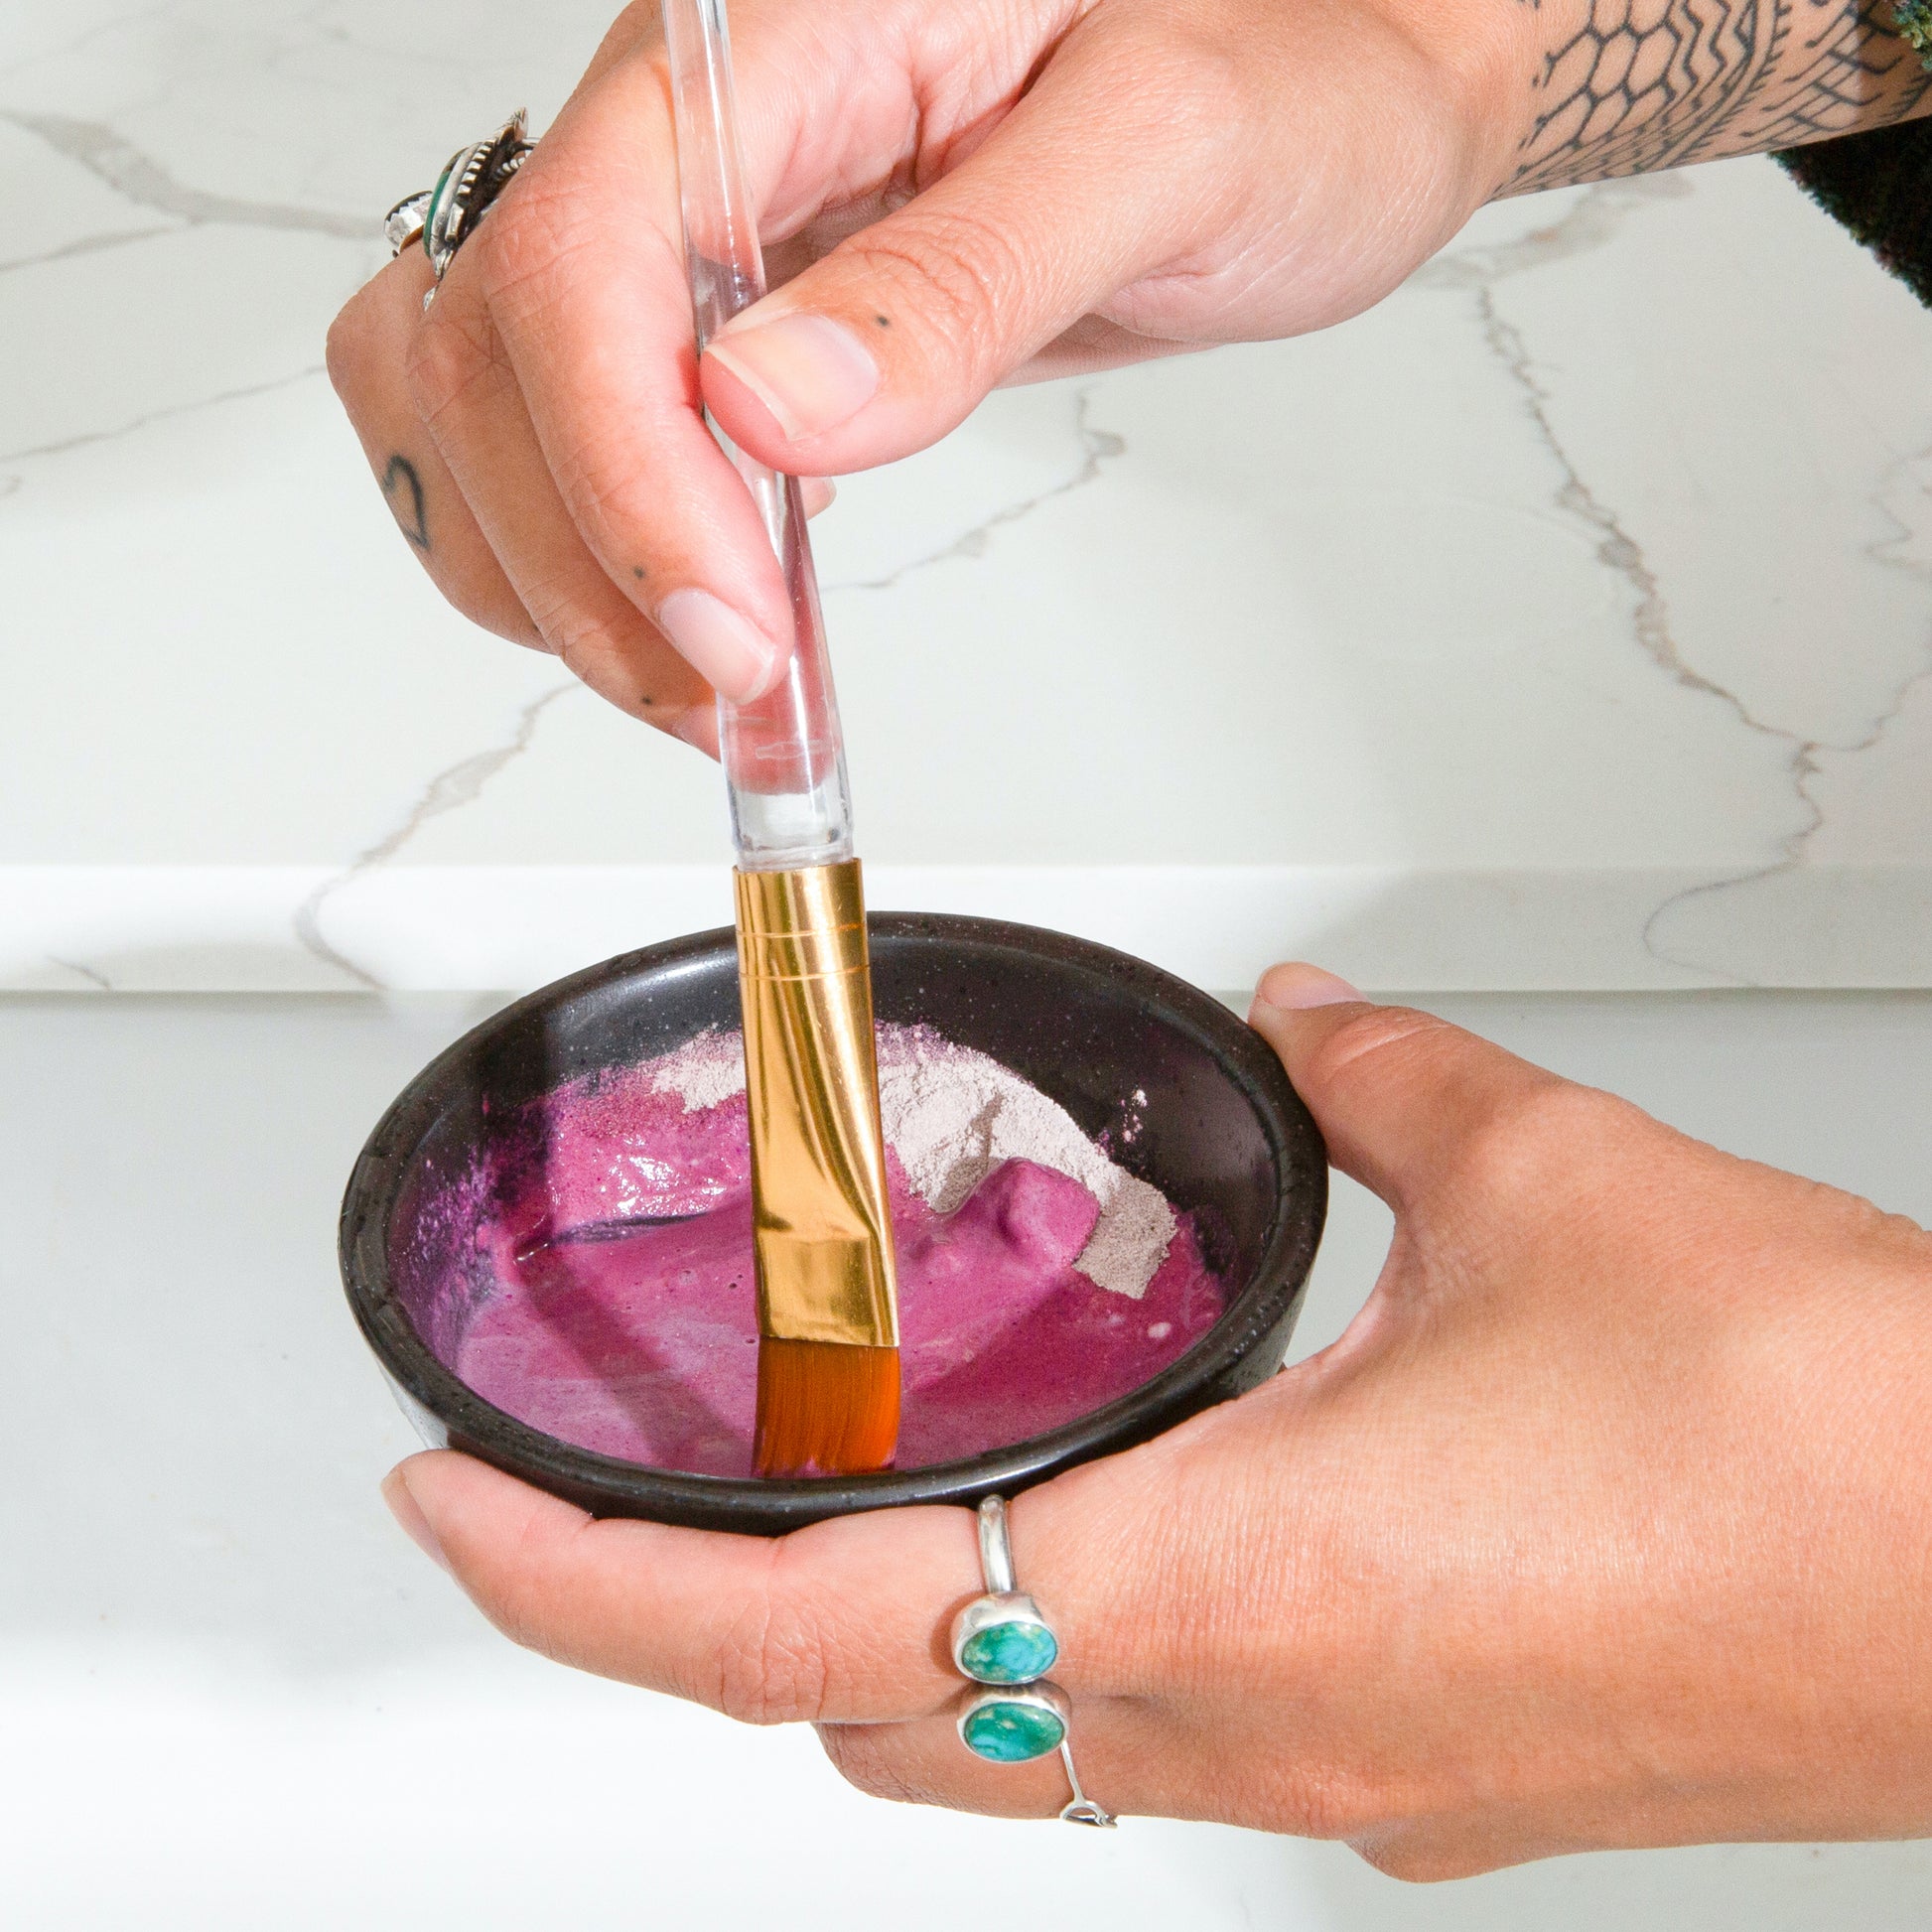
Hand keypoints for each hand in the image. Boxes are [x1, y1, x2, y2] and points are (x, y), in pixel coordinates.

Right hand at [325, 0, 1521, 744]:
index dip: (622, 470)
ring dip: (559, 573)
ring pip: (480, 393)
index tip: (730, 628)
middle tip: (734, 696)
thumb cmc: (1278, 67)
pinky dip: (588, 551)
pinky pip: (561, 426)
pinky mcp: (716, 303)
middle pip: (492, 342)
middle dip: (587, 556)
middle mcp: (697, 116)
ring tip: (713, 692)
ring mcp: (695, 215)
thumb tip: (772, 408)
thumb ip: (965, 276)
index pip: (587, 250)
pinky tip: (690, 617)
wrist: (1311, 72)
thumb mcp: (1165, 153)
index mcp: (780, 36)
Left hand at [383, 963, 1931, 1875]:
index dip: (577, 1585)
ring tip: (830, 1491)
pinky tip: (1097, 1513)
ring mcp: (1326, 1782)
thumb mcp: (1532, 1179)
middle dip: (708, 1623)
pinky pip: (1149, 1734)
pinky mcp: (1410, 1781)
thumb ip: (1371, 1082)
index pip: (786, 1632)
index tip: (450, 1513)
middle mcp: (1242, 1728)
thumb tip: (1309, 1026)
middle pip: (862, 1721)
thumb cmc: (1807, 1437)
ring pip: (999, 1746)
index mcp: (1214, 1591)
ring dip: (878, 1633)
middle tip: (630, 1491)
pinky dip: (1049, 1636)